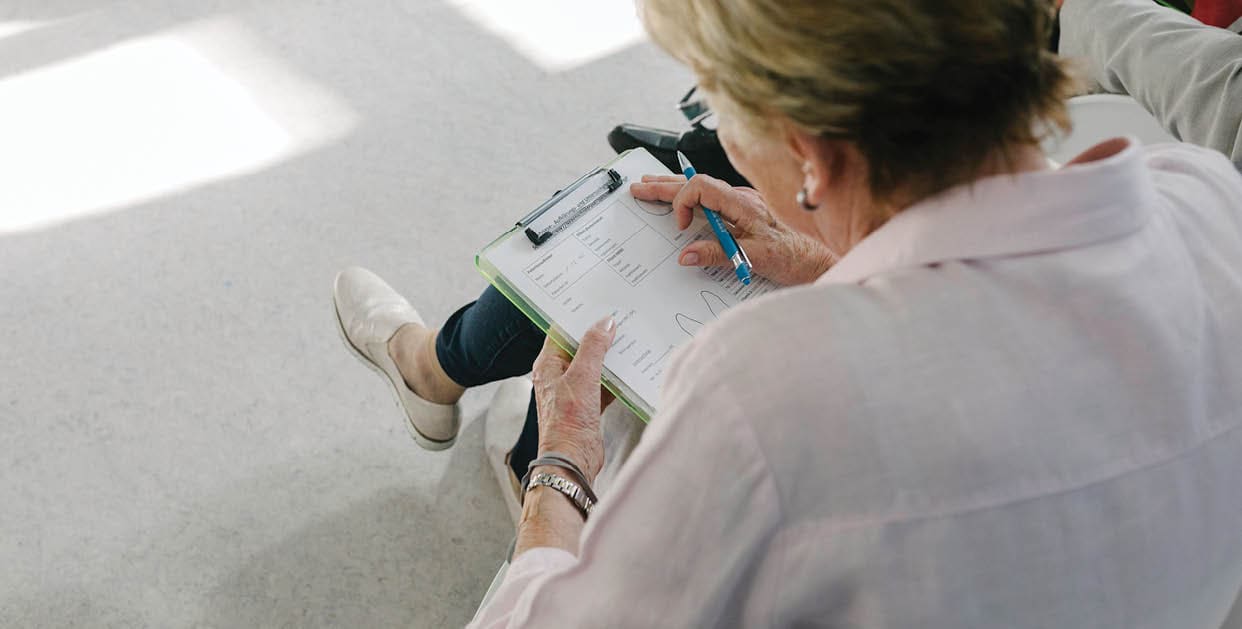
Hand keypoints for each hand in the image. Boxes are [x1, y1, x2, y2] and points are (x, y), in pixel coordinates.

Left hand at [531, 316, 617, 482]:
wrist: (573, 461)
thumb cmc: (567, 424)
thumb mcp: (582, 378)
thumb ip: (593, 348)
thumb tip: (604, 324)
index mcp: (548, 365)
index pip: (561, 331)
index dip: (578, 318)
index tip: (598, 306)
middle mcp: (558, 376)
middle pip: (579, 347)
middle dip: (598, 336)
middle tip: (619, 321)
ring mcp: (573, 392)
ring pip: (593, 366)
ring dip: (609, 357)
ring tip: (629, 341)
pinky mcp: (587, 406)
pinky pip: (603, 385)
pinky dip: (615, 379)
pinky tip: (630, 371)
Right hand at [630, 174, 833, 285]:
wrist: (812, 261)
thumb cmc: (790, 257)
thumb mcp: (751, 259)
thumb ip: (717, 255)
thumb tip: (685, 254)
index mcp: (742, 203)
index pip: (701, 187)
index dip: (683, 202)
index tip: (681, 227)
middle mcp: (740, 198)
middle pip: (695, 184)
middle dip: (665, 186)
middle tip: (640, 188)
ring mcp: (741, 204)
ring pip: (702, 189)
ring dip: (674, 189)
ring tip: (650, 187)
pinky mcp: (742, 213)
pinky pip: (710, 199)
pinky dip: (689, 198)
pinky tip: (679, 201)